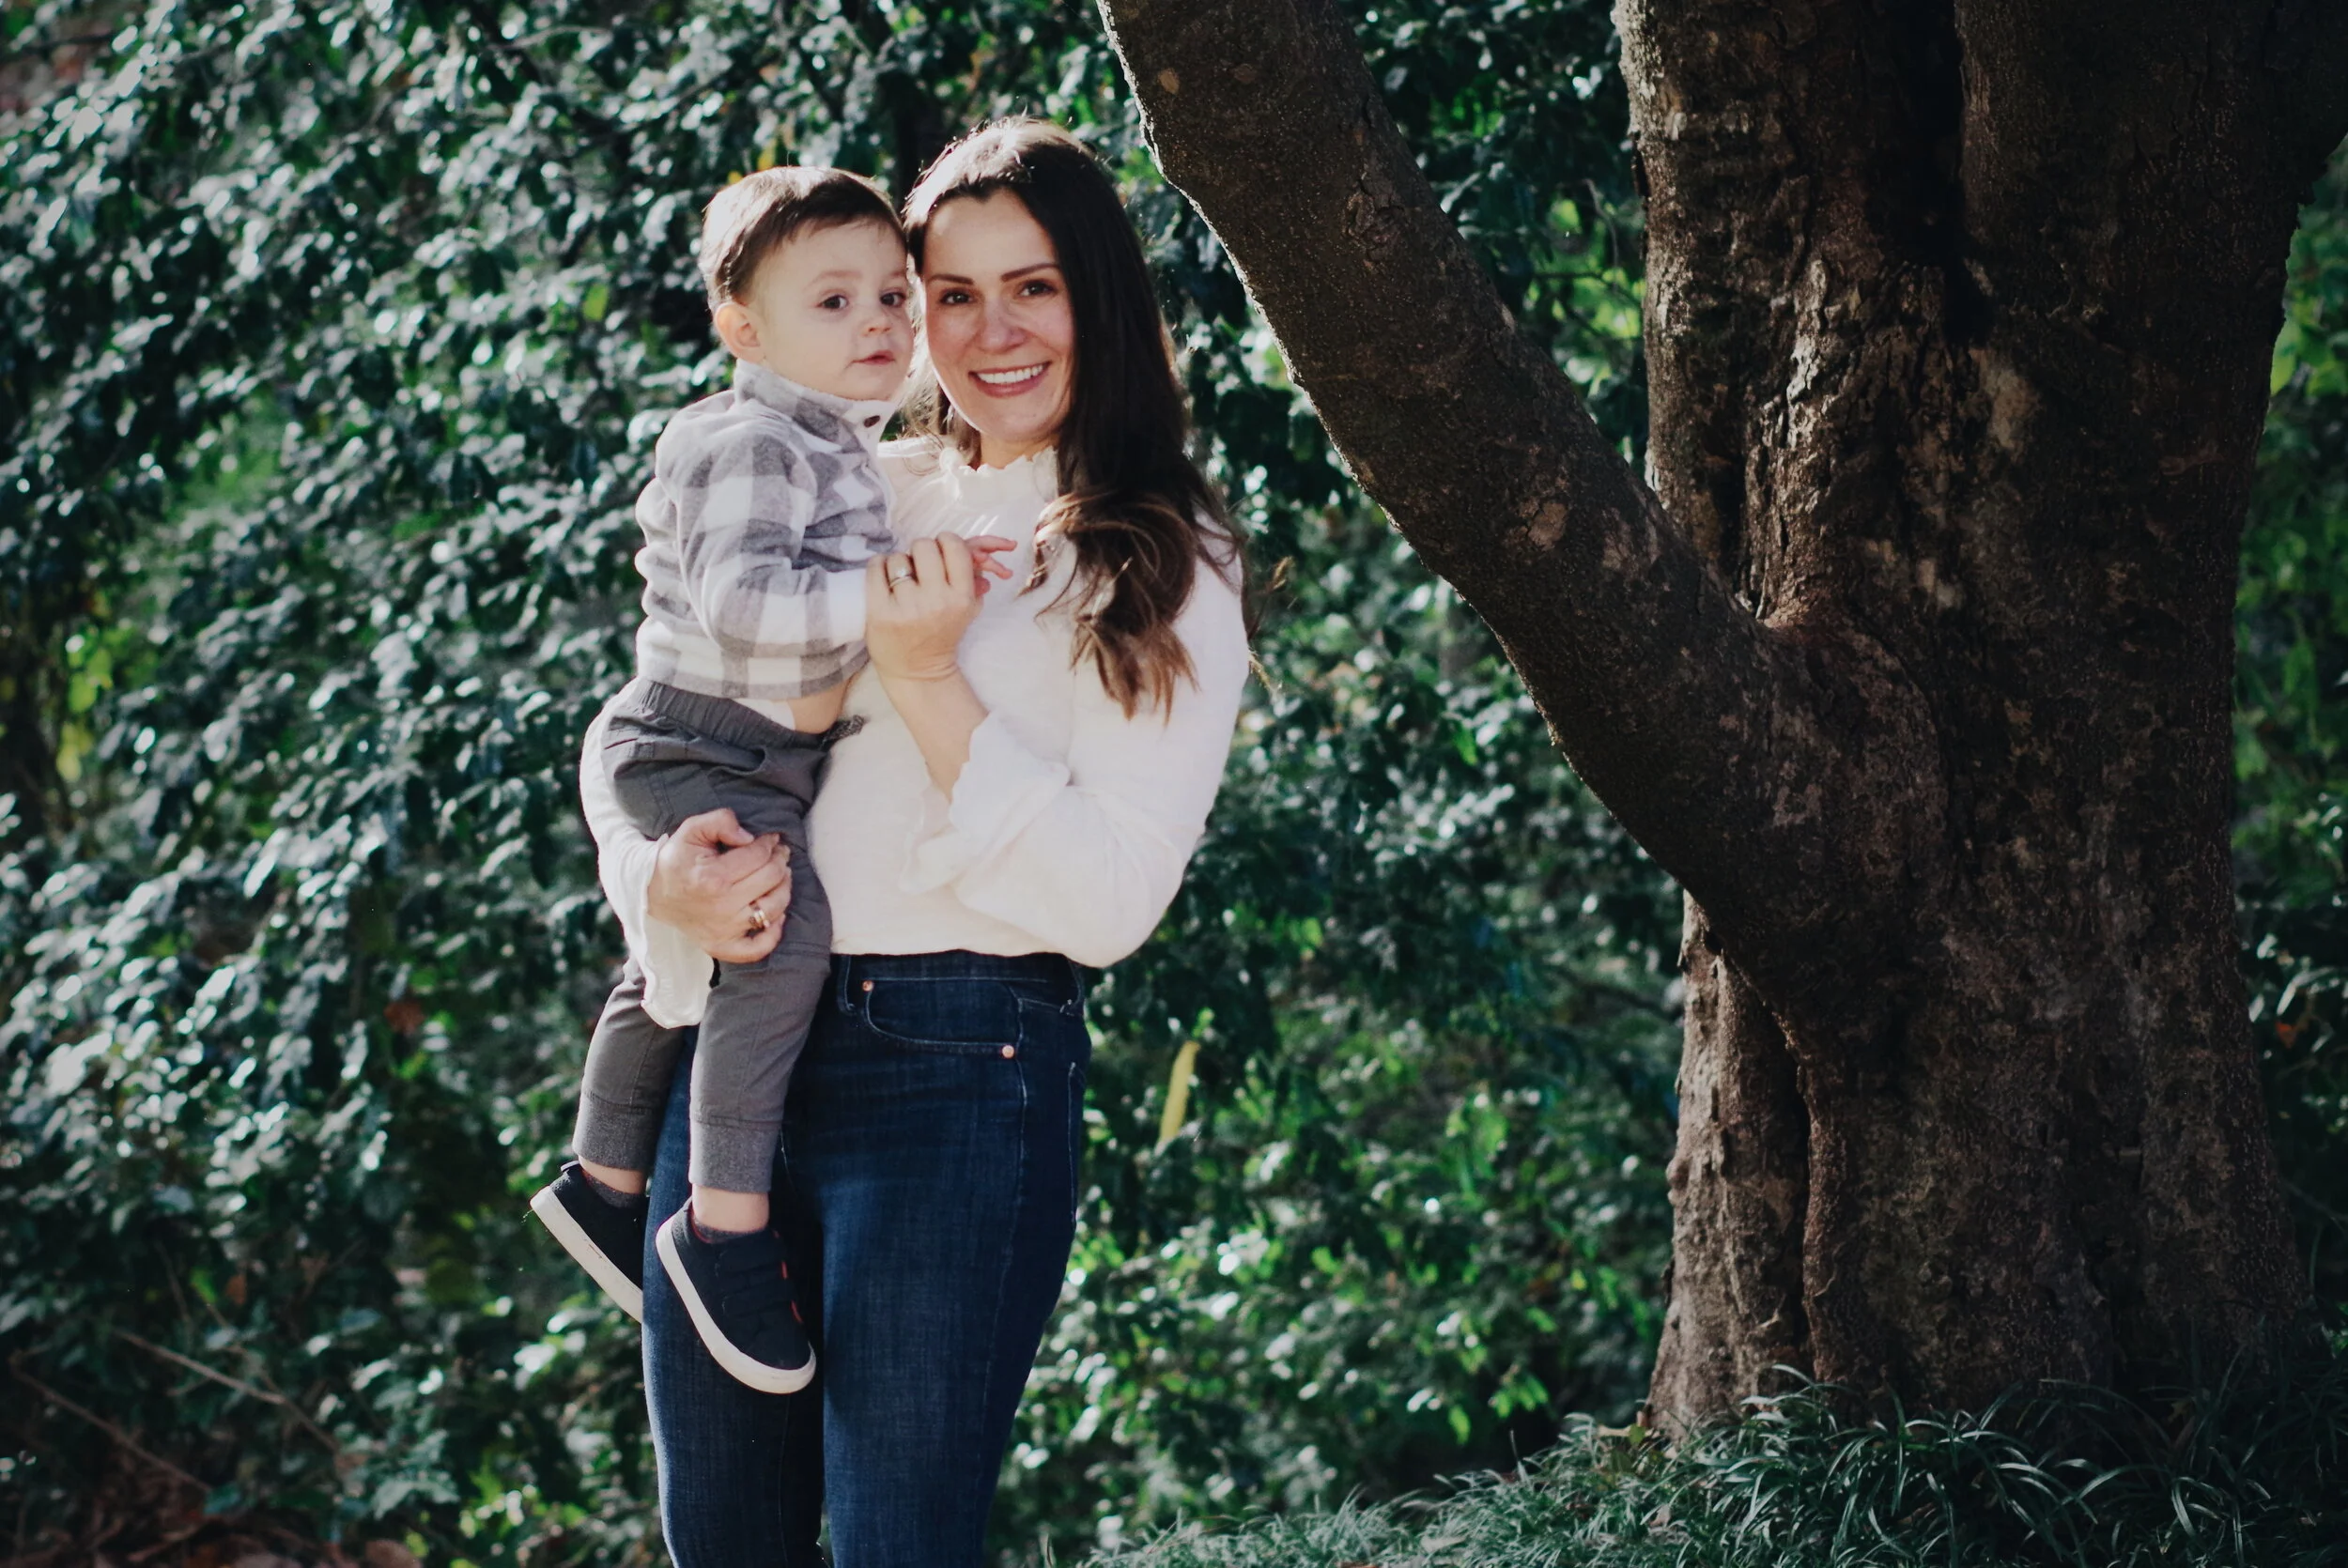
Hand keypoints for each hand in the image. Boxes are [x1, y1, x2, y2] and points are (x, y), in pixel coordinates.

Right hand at [645, 807, 791, 962]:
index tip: (771, 838)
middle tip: (779, 853)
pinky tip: (778, 914)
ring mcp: (724, 930)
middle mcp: (722, 906)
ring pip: (774, 909)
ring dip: (784, 889)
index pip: (759, 855)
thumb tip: (748, 836)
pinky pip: (759, 948)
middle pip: (771, 879)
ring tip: (781, 876)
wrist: (654, 894)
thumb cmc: (677, 860)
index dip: (770, 843)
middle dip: (780, 861)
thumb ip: (720, 821)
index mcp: (713, 877)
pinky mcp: (723, 947)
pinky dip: (774, 933)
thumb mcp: (691, 830)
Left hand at [868, 534, 1007, 683]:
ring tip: (902, 581)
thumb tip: (979, 548)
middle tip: (920, 566)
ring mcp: (906, 607)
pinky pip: (875, 568)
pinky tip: (883, 578)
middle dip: (921, 551)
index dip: (945, 542)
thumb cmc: (943, 633)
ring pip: (899, 558)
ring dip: (899, 564)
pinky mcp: (879, 612)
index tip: (940, 552)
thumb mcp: (969, 607)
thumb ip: (975, 575)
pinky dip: (878, 567)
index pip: (953, 545)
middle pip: (924, 546)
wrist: (918, 670)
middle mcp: (936, 601)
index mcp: (961, 598)